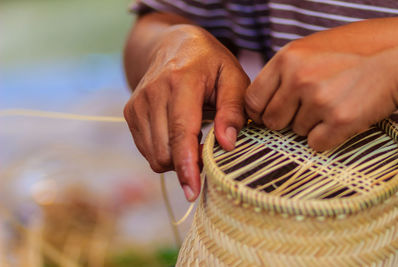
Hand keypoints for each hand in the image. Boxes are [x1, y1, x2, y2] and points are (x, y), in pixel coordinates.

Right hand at [124, 24, 249, 200]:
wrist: (172, 44)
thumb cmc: (209, 62)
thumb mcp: (233, 77)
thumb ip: (232, 110)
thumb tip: (227, 145)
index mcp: (180, 81)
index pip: (180, 132)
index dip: (187, 165)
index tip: (193, 190)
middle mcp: (152, 93)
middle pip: (164, 151)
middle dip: (186, 165)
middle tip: (207, 155)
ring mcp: (137, 103)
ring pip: (153, 154)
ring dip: (175, 160)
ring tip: (194, 142)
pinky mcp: (130, 112)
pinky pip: (147, 148)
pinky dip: (164, 152)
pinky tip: (178, 137)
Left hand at [245, 39, 397, 150]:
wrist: (393, 60)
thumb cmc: (348, 57)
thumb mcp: (307, 52)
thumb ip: (280, 74)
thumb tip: (256, 107)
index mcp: (287, 59)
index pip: (252, 100)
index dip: (260, 113)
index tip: (270, 115)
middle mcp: (299, 78)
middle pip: (272, 121)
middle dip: (286, 121)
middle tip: (308, 110)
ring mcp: (319, 99)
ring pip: (296, 132)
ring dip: (311, 126)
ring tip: (331, 105)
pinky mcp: (339, 119)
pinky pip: (315, 144)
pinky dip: (326, 137)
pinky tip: (339, 119)